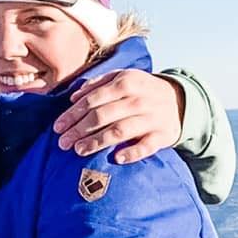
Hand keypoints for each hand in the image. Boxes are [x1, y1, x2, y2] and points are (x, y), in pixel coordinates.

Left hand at [54, 70, 185, 163]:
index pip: (92, 99)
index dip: (72, 115)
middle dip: (79, 130)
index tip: (57, 128)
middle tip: (63, 143)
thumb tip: (73, 97)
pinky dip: (132, 152)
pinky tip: (117, 159)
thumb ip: (98, 84)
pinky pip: (146, 146)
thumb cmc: (142, 91)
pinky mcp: (163, 135)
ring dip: (97, 141)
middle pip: (102, 116)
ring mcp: (151, 118)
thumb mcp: (123, 78)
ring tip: (79, 150)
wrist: (179, 101)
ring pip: (120, 130)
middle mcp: (138, 99)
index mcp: (125, 82)